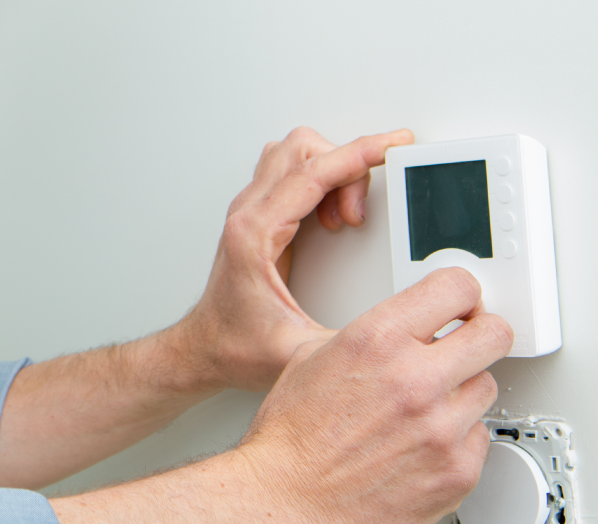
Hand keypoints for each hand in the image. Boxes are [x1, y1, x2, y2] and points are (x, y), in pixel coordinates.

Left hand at [174, 127, 414, 391]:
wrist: (203, 351)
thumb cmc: (234, 347)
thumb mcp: (298, 352)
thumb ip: (346, 341)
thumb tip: (394, 328)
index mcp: (254, 236)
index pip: (312, 173)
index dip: (359, 154)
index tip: (392, 145)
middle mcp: (248, 215)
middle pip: (303, 151)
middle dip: (347, 166)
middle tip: (360, 210)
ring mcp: (250, 212)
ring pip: (294, 155)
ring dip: (331, 171)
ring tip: (345, 213)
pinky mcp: (258, 217)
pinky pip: (291, 175)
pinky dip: (320, 181)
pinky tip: (331, 215)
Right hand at [236, 268, 511, 522]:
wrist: (287, 502)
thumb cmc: (291, 439)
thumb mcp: (310, 358)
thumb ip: (368, 333)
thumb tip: (401, 326)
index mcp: (377, 340)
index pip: (456, 287)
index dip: (459, 293)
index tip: (459, 302)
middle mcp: (415, 379)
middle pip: (493, 333)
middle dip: (479, 334)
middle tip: (464, 343)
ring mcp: (441, 428)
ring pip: (487, 387)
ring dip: (462, 391)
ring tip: (424, 405)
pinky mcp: (457, 472)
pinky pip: (479, 438)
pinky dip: (457, 438)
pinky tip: (422, 441)